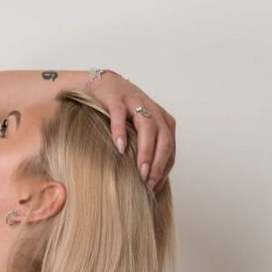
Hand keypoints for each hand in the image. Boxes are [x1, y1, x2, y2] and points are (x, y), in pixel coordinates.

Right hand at [89, 71, 175, 193]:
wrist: (101, 83)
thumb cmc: (120, 114)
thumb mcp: (138, 130)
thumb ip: (146, 148)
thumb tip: (147, 182)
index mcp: (162, 119)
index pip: (170, 147)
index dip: (164, 169)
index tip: (154, 188)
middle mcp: (152, 109)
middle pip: (164, 138)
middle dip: (158, 164)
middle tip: (149, 184)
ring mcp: (134, 101)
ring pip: (148, 127)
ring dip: (146, 152)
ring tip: (140, 172)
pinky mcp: (115, 97)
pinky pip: (120, 115)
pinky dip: (121, 132)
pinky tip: (120, 149)